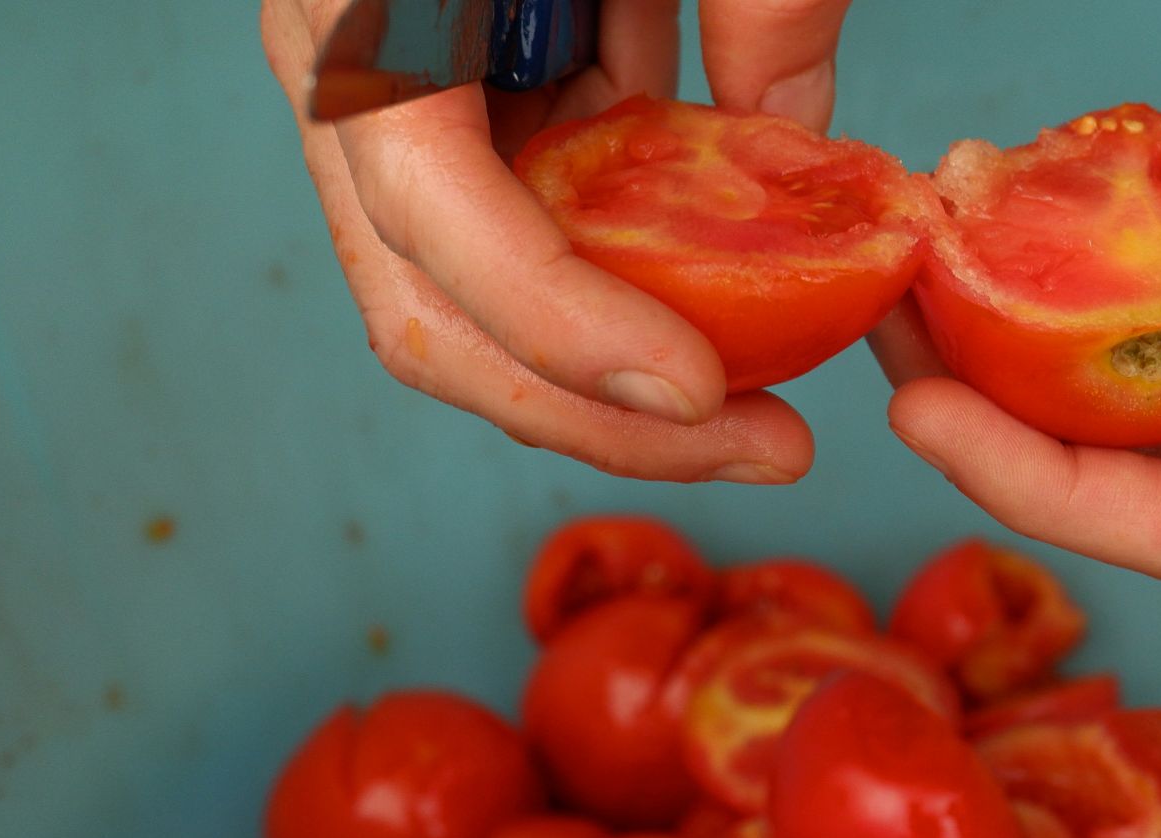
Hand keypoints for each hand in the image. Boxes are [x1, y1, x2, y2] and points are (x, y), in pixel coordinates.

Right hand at [261, 0, 853, 482]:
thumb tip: (813, 154)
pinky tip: (735, 305)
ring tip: (771, 415)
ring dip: (618, 376)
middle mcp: (347, 67)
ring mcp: (393, 104)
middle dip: (599, 412)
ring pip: (476, 304)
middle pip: (432, 310)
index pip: (426, 207)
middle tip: (768, 447)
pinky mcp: (457, 113)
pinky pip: (530, 233)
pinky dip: (626, 284)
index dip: (560, 329)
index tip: (704, 390)